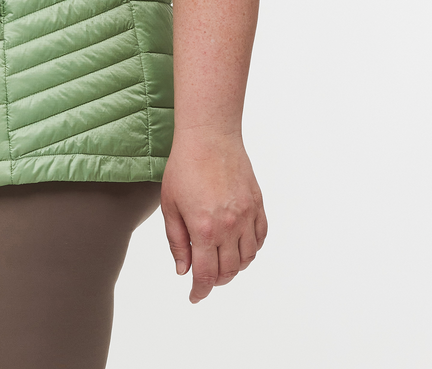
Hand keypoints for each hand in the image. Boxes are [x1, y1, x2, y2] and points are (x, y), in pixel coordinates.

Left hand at [160, 130, 266, 302]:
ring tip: (221, 263)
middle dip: (215, 280)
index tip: (195, 296)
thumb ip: (177, 241)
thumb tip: (183, 269)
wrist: (209, 136)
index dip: (200, 291)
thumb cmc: (184, 166)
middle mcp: (230, 226)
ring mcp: (246, 216)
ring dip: (234, 267)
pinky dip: (252, 249)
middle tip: (205, 278)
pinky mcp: (257, 204)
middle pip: (228, 271)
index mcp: (204, 229)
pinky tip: (240, 247)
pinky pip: (261, 238)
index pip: (207, 275)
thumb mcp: (170, 205)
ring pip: (247, 258)